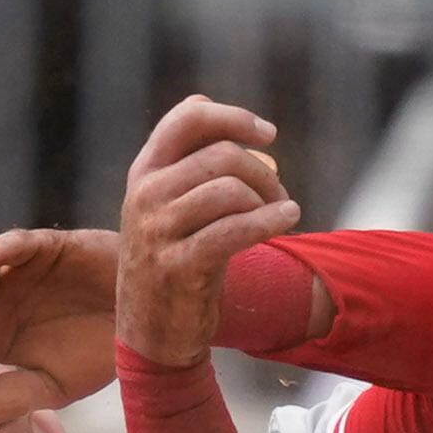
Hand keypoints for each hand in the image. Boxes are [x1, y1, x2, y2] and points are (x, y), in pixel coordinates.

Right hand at [114, 95, 299, 368]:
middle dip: (263, 171)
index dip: (233, 117)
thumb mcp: (168, 204)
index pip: (187, 120)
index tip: (268, 134)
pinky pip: (235, 229)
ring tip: (280, 212)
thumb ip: (186, 159)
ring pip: (230, 189)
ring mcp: (156, 232)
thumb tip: (203, 99)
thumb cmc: (173, 261)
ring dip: (268, 199)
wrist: (152, 333)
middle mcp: (144, 196)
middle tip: (279, 192)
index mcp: (143, 173)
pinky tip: (289, 218)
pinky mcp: (177, 266)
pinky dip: (271, 219)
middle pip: (221, 155)